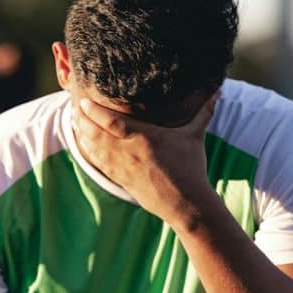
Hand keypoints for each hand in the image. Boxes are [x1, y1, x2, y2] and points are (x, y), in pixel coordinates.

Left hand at [73, 91, 219, 227]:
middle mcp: (129, 152)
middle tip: (74, 107)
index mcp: (144, 138)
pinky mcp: (120, 179)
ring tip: (73, 120)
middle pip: (97, 134)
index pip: (112, 122)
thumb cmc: (190, 167)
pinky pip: (99, 163)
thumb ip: (203, 111)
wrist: (186, 203)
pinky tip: (82, 142)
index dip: (94, 112)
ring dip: (81, 134)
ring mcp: (123, 167)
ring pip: (94, 148)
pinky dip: (88, 151)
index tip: (83, 101)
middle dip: (83, 120)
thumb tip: (218, 90)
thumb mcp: (194, 136)